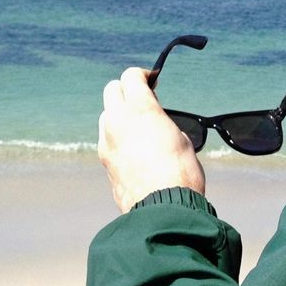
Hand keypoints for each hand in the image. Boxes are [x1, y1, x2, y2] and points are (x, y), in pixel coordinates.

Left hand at [99, 66, 204, 212]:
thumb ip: (161, 122)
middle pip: (112, 89)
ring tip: (138, 126)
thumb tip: (154, 123)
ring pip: (106, 113)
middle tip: (143, 100)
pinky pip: (106, 137)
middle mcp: (118, 120)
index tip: (153, 83)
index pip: (131, 76)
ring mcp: (107, 140)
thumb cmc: (181, 173)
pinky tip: (132, 148)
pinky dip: (116, 135)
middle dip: (126, 89)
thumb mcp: (181, 139)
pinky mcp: (104, 160)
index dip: (143, 76)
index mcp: (140, 109)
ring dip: (119, 113)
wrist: (163, 209)